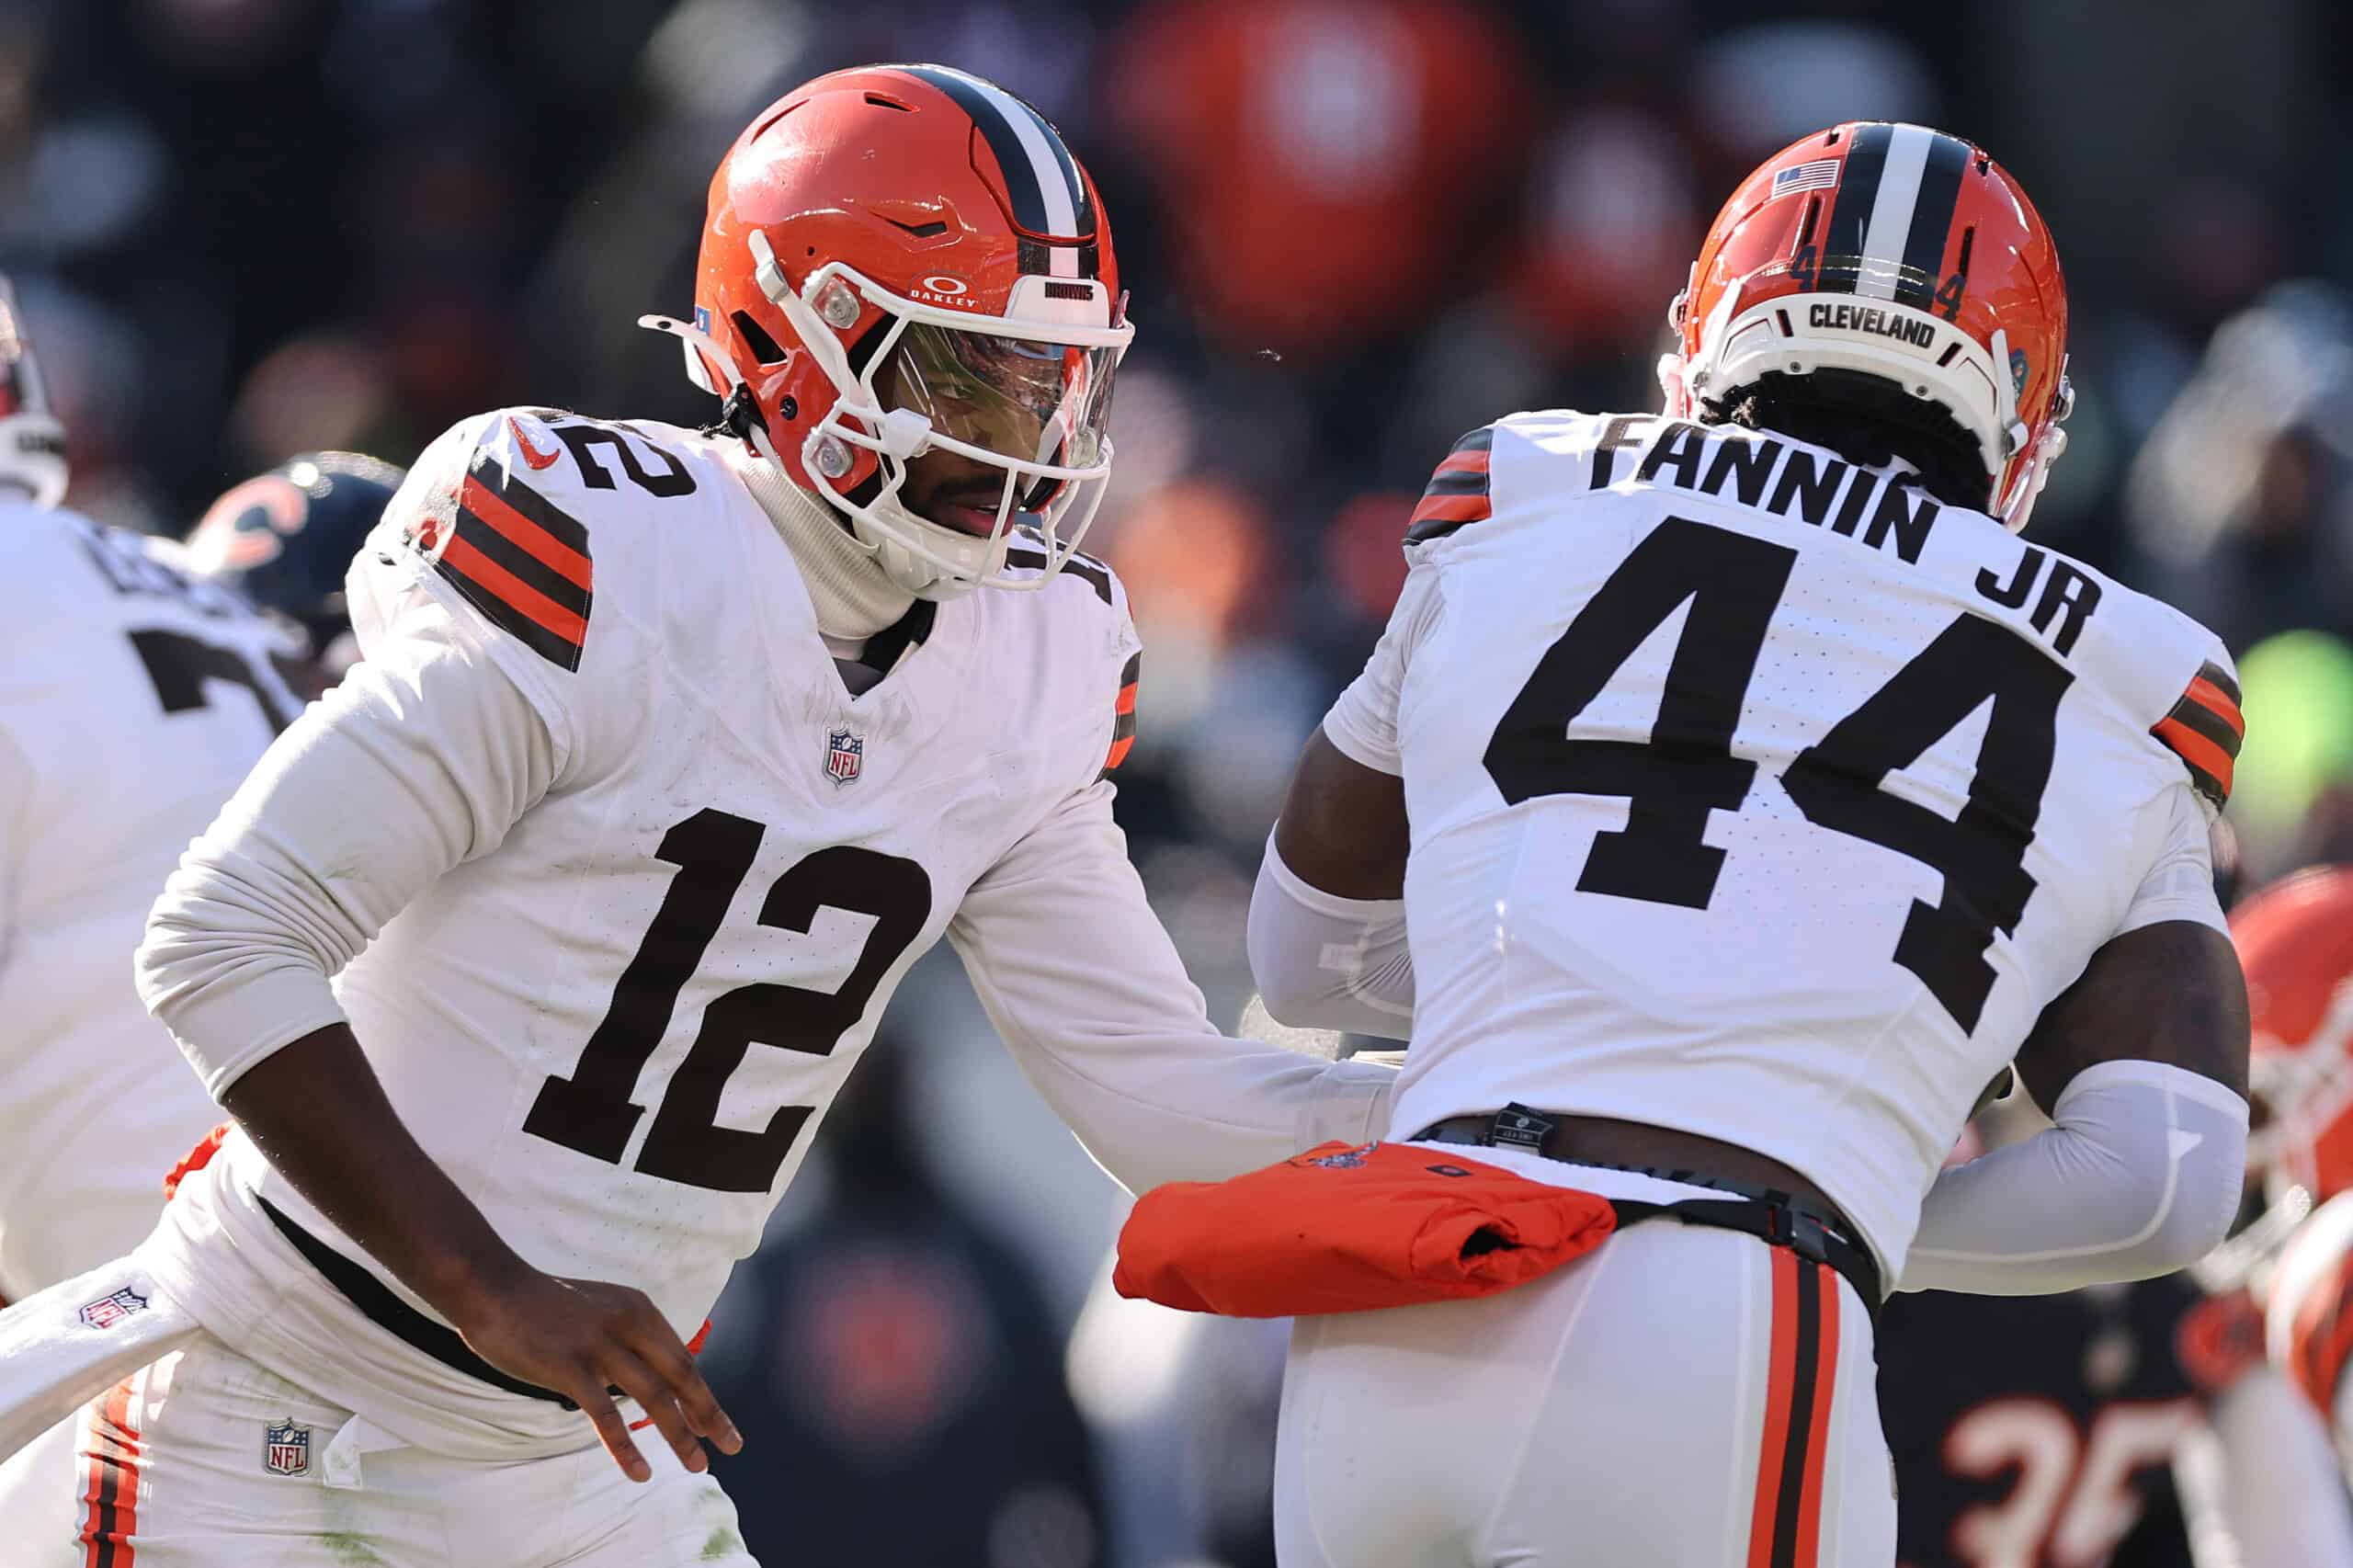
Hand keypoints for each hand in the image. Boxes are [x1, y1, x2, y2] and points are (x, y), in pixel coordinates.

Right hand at [450, 1268, 741, 1481]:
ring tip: (696, 1465)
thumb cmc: (544, 1305)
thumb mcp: (601, 1309)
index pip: (682, 1358)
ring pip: (653, 1397)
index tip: (717, 1424)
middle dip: (708, 1414)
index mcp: (639, 1309)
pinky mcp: (569, 1365)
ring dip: (679, 1435)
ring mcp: (600, 1344)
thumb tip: (650, 1374)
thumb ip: (626, 1337)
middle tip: (731, 1445)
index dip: (702, 1394)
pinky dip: (625, 1446)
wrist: (495, 1287)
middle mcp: (628, 1323)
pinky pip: (605, 1413)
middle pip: (680, 1376)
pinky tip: (641, 1471)